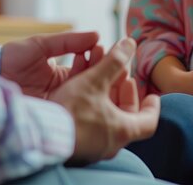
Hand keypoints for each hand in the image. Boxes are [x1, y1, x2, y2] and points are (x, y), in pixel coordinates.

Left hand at [1, 32, 101, 98]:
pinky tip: (82, 87)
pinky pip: (72, 108)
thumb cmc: (11, 59)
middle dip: (97, 67)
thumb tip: (96, 34)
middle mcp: (65, 91)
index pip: (88, 66)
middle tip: (98, 55)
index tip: (98, 47)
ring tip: (91, 67)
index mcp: (63, 75)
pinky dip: (80, 97)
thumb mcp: (41, 45)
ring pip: (84, 94)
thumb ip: (68, 41)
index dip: (95, 57)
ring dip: (91, 80)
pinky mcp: (55, 115)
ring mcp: (60, 104)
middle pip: (90, 81)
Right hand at [49, 38, 160, 163]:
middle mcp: (111, 144)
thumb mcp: (95, 80)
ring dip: (107, 100)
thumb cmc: (72, 111)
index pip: (149, 121)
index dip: (152, 106)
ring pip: (107, 121)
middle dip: (124, 95)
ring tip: (101, 81)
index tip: (152, 95)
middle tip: (122, 78)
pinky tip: (82, 95)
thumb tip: (130, 43)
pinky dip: (93, 110)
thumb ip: (114, 61)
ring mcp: (94, 149)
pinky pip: (92, 127)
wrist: (40, 135)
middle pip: (127, 118)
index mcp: (123, 131)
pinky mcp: (77, 147)